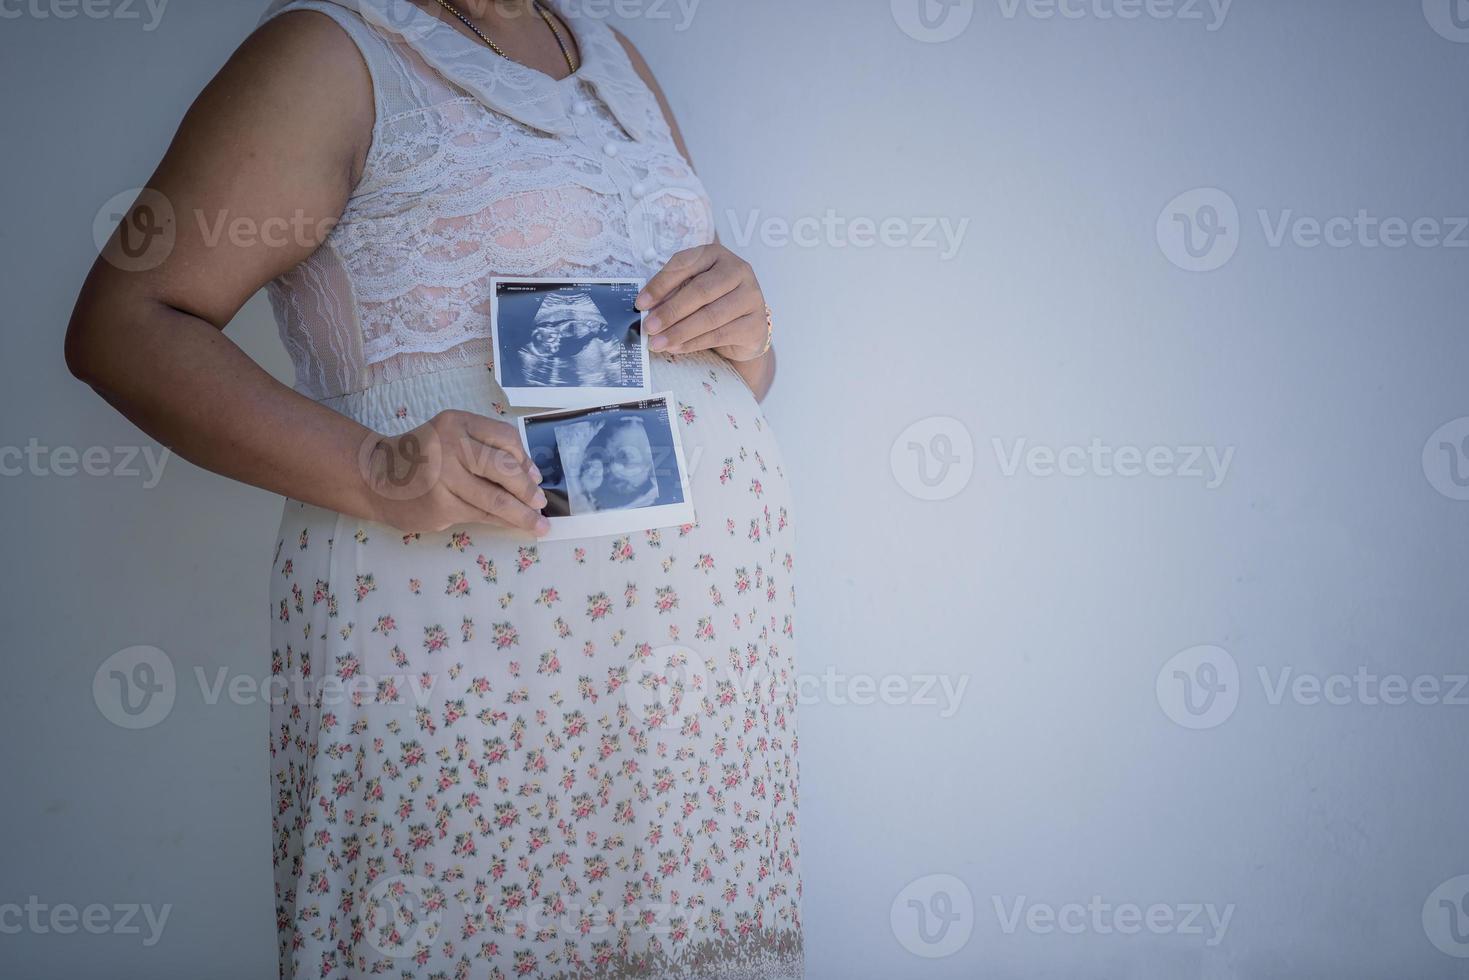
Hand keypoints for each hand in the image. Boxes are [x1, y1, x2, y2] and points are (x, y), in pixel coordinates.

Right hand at [365, 410, 548, 535]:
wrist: (373, 477)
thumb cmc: (420, 457)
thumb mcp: (450, 437)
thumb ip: (485, 448)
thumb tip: (531, 475)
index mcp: (457, 423)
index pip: (505, 438)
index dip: (525, 460)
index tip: (535, 477)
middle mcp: (451, 446)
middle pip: (505, 469)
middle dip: (528, 490)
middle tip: (541, 503)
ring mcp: (445, 477)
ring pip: (496, 498)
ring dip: (523, 514)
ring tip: (539, 524)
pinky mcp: (441, 506)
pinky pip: (481, 515)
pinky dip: (502, 521)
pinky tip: (514, 525)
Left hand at [639, 244, 769, 361]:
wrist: (746, 328)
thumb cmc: (713, 303)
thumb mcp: (691, 289)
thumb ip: (672, 294)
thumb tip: (648, 309)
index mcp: (716, 254)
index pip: (684, 264)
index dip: (660, 284)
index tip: (641, 303)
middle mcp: (738, 270)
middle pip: (700, 290)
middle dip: (670, 311)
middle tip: (649, 327)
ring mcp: (751, 296)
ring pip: (710, 315)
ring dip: (679, 331)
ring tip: (658, 342)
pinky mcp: (756, 324)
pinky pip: (720, 335)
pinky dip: (693, 343)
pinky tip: (676, 347)